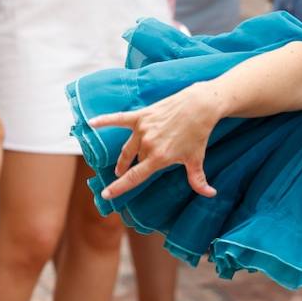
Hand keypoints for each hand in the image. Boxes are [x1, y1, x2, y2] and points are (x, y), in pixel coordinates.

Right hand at [90, 83, 222, 199]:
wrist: (200, 106)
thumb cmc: (199, 134)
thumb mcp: (196, 159)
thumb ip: (198, 180)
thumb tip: (210, 194)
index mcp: (159, 158)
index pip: (135, 176)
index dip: (120, 187)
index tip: (107, 194)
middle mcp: (147, 144)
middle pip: (134, 160)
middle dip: (132, 167)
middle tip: (125, 173)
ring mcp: (143, 129)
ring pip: (128, 147)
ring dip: (124, 157)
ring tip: (121, 164)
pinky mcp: (142, 115)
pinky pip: (119, 118)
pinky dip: (105, 120)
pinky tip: (91, 123)